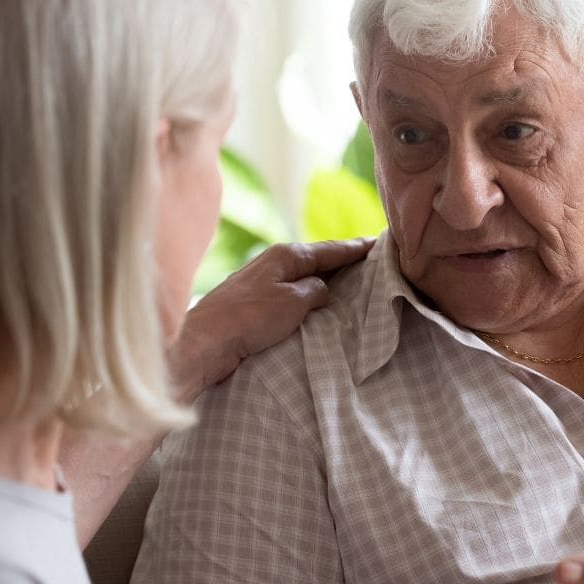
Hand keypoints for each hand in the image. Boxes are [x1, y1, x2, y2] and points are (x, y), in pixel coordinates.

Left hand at [170, 237, 373, 402]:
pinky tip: (316, 306)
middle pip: (316, 260)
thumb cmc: (249, 318)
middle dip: (342, 261)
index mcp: (285, 255)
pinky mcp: (253, 305)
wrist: (206, 341)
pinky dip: (308, 297)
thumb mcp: (293, 301)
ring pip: (302, 278)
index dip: (355, 247)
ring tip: (350, 284)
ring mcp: (261, 284)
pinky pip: (291, 295)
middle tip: (371, 262)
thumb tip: (321, 288)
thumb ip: (315, 290)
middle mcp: (272, 263)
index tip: (377, 242)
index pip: (329, 249)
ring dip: (324, 281)